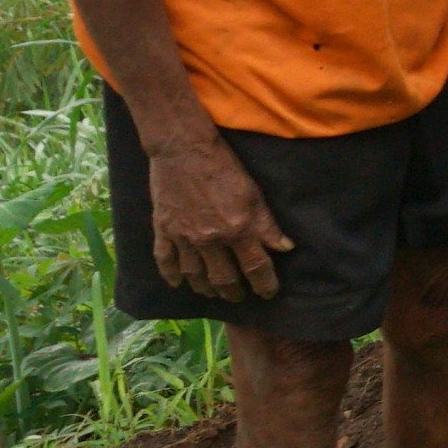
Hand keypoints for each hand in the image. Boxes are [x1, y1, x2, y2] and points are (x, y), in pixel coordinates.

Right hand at [144, 136, 287, 301]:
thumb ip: (267, 225)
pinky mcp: (163, 230)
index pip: (256, 267)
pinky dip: (170, 275)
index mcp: (238, 229)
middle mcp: (210, 239)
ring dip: (205, 288)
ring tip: (212, 293)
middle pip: (223, 277)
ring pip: (194, 275)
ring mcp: (184, 237)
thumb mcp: (254, 193)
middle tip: (237, 297)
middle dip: (233, 291)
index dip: (264, 284)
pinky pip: (165, 261)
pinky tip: (177, 284)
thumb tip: (285, 248)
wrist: (183, 149)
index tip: (268, 293)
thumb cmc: (225, 167)